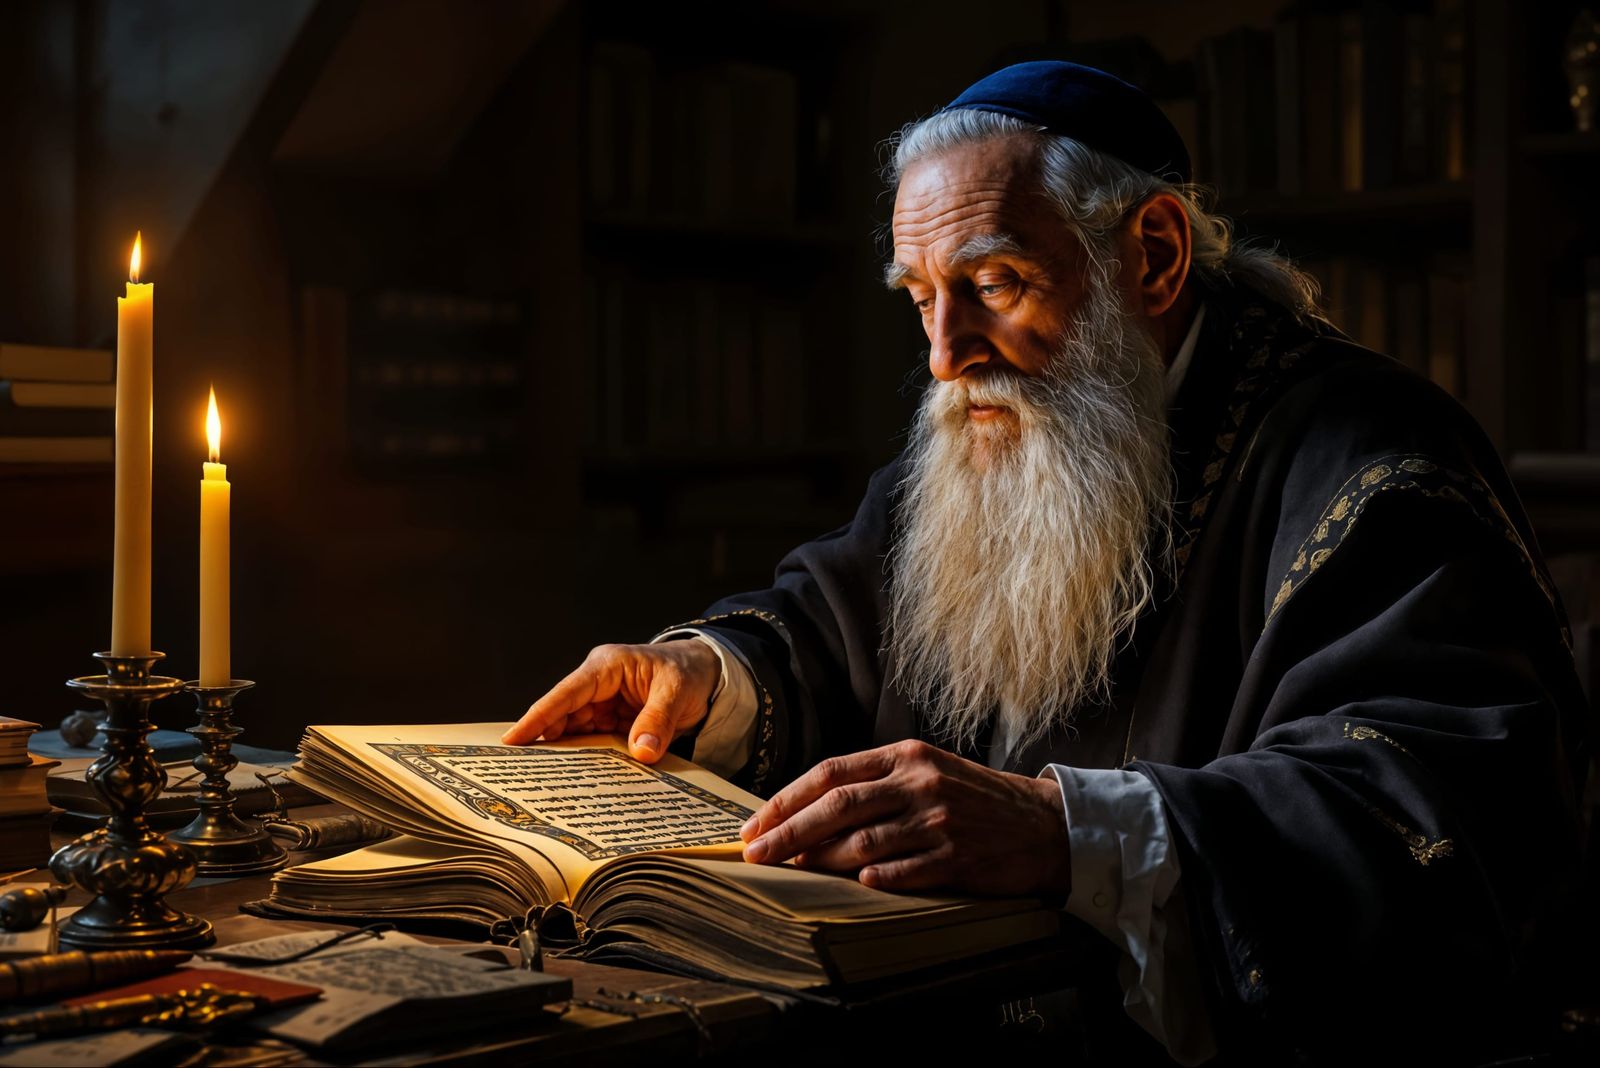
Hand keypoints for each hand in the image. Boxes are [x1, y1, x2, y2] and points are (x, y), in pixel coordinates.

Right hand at [503, 640, 719, 762]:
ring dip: (572, 757)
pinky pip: (597, 744)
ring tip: (553, 785)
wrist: (707, 674)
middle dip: (549, 744)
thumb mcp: (676, 690)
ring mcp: (605, 706)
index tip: (513, 739)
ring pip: (578, 735)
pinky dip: (593, 761)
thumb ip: (658, 719)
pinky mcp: (614, 723)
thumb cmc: (688, 670)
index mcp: (606, 667)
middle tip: (527, 774)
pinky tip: (586, 782)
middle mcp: (598, 686)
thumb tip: (641, 751)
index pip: (565, 694)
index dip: (538, 717)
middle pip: (564, 718)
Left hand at [738, 739, 1071, 896]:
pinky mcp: (956, 858)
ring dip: (820, 861)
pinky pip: (900, 872)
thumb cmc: (976, 798)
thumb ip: (876, 785)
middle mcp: (918, 783)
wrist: (1045, 824)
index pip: (830, 774)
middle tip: (754, 855)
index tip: (754, 825)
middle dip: (786, 832)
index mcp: (906, 756)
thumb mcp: (928, 772)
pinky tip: (852, 886)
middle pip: (835, 807)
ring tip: (794, 873)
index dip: (786, 800)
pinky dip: (871, 880)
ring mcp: (937, 821)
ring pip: (860, 843)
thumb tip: (810, 814)